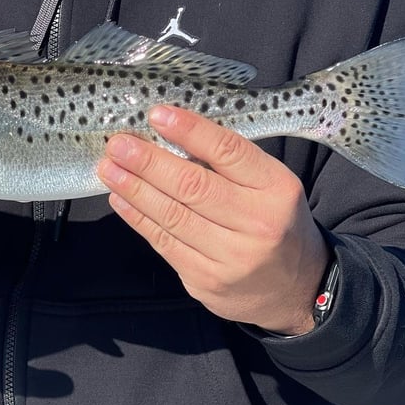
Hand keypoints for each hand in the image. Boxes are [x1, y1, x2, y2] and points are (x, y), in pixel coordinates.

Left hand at [97, 106, 328, 334]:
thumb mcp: (270, 185)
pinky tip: (120, 198)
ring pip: (173, 216)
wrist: (295, 289)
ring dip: (134, 189)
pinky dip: (137, 218)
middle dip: (149, 162)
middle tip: (118, 144)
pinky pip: (164, 243)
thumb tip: (170, 133)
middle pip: (193, 186)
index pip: (229, 152)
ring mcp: (231, 257)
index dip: (190, 131)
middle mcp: (257, 224)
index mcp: (277, 189)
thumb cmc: (275, 221)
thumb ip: (230, 163)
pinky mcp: (206, 281)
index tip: (157, 114)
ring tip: (109, 168)